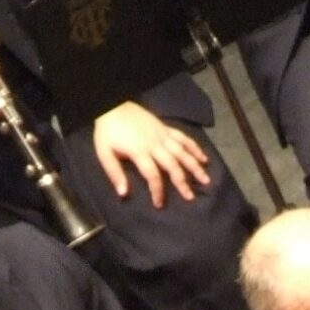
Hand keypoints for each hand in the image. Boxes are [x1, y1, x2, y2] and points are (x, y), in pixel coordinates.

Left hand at [91, 102, 210, 207]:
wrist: (113, 106)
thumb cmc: (107, 131)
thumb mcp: (104, 152)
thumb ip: (114, 173)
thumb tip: (123, 193)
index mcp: (139, 151)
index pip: (152, 175)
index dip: (157, 191)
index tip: (159, 204)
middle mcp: (155, 144)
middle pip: (172, 165)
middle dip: (182, 182)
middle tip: (190, 197)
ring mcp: (162, 135)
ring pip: (182, 152)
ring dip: (195, 166)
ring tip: (205, 179)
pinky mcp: (166, 128)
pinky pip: (183, 138)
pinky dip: (194, 147)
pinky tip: (203, 157)